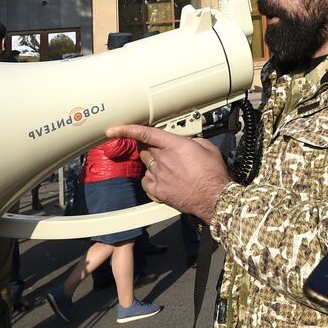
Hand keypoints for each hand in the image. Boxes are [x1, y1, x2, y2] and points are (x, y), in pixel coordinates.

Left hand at [105, 124, 230, 223]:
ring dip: (154, 163)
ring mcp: (158, 176)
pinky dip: (151, 179)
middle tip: (163, 149)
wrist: (214, 197)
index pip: (145, 134)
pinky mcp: (158, 191)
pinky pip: (146, 182)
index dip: (127, 129)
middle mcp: (163, 160)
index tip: (113, 130)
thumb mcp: (208, 147)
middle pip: (145, 148)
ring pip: (146, 165)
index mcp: (175, 146)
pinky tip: (162, 179)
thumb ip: (192, 140)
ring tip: (170, 168)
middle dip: (150, 146)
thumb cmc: (213, 174)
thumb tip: (187, 141)